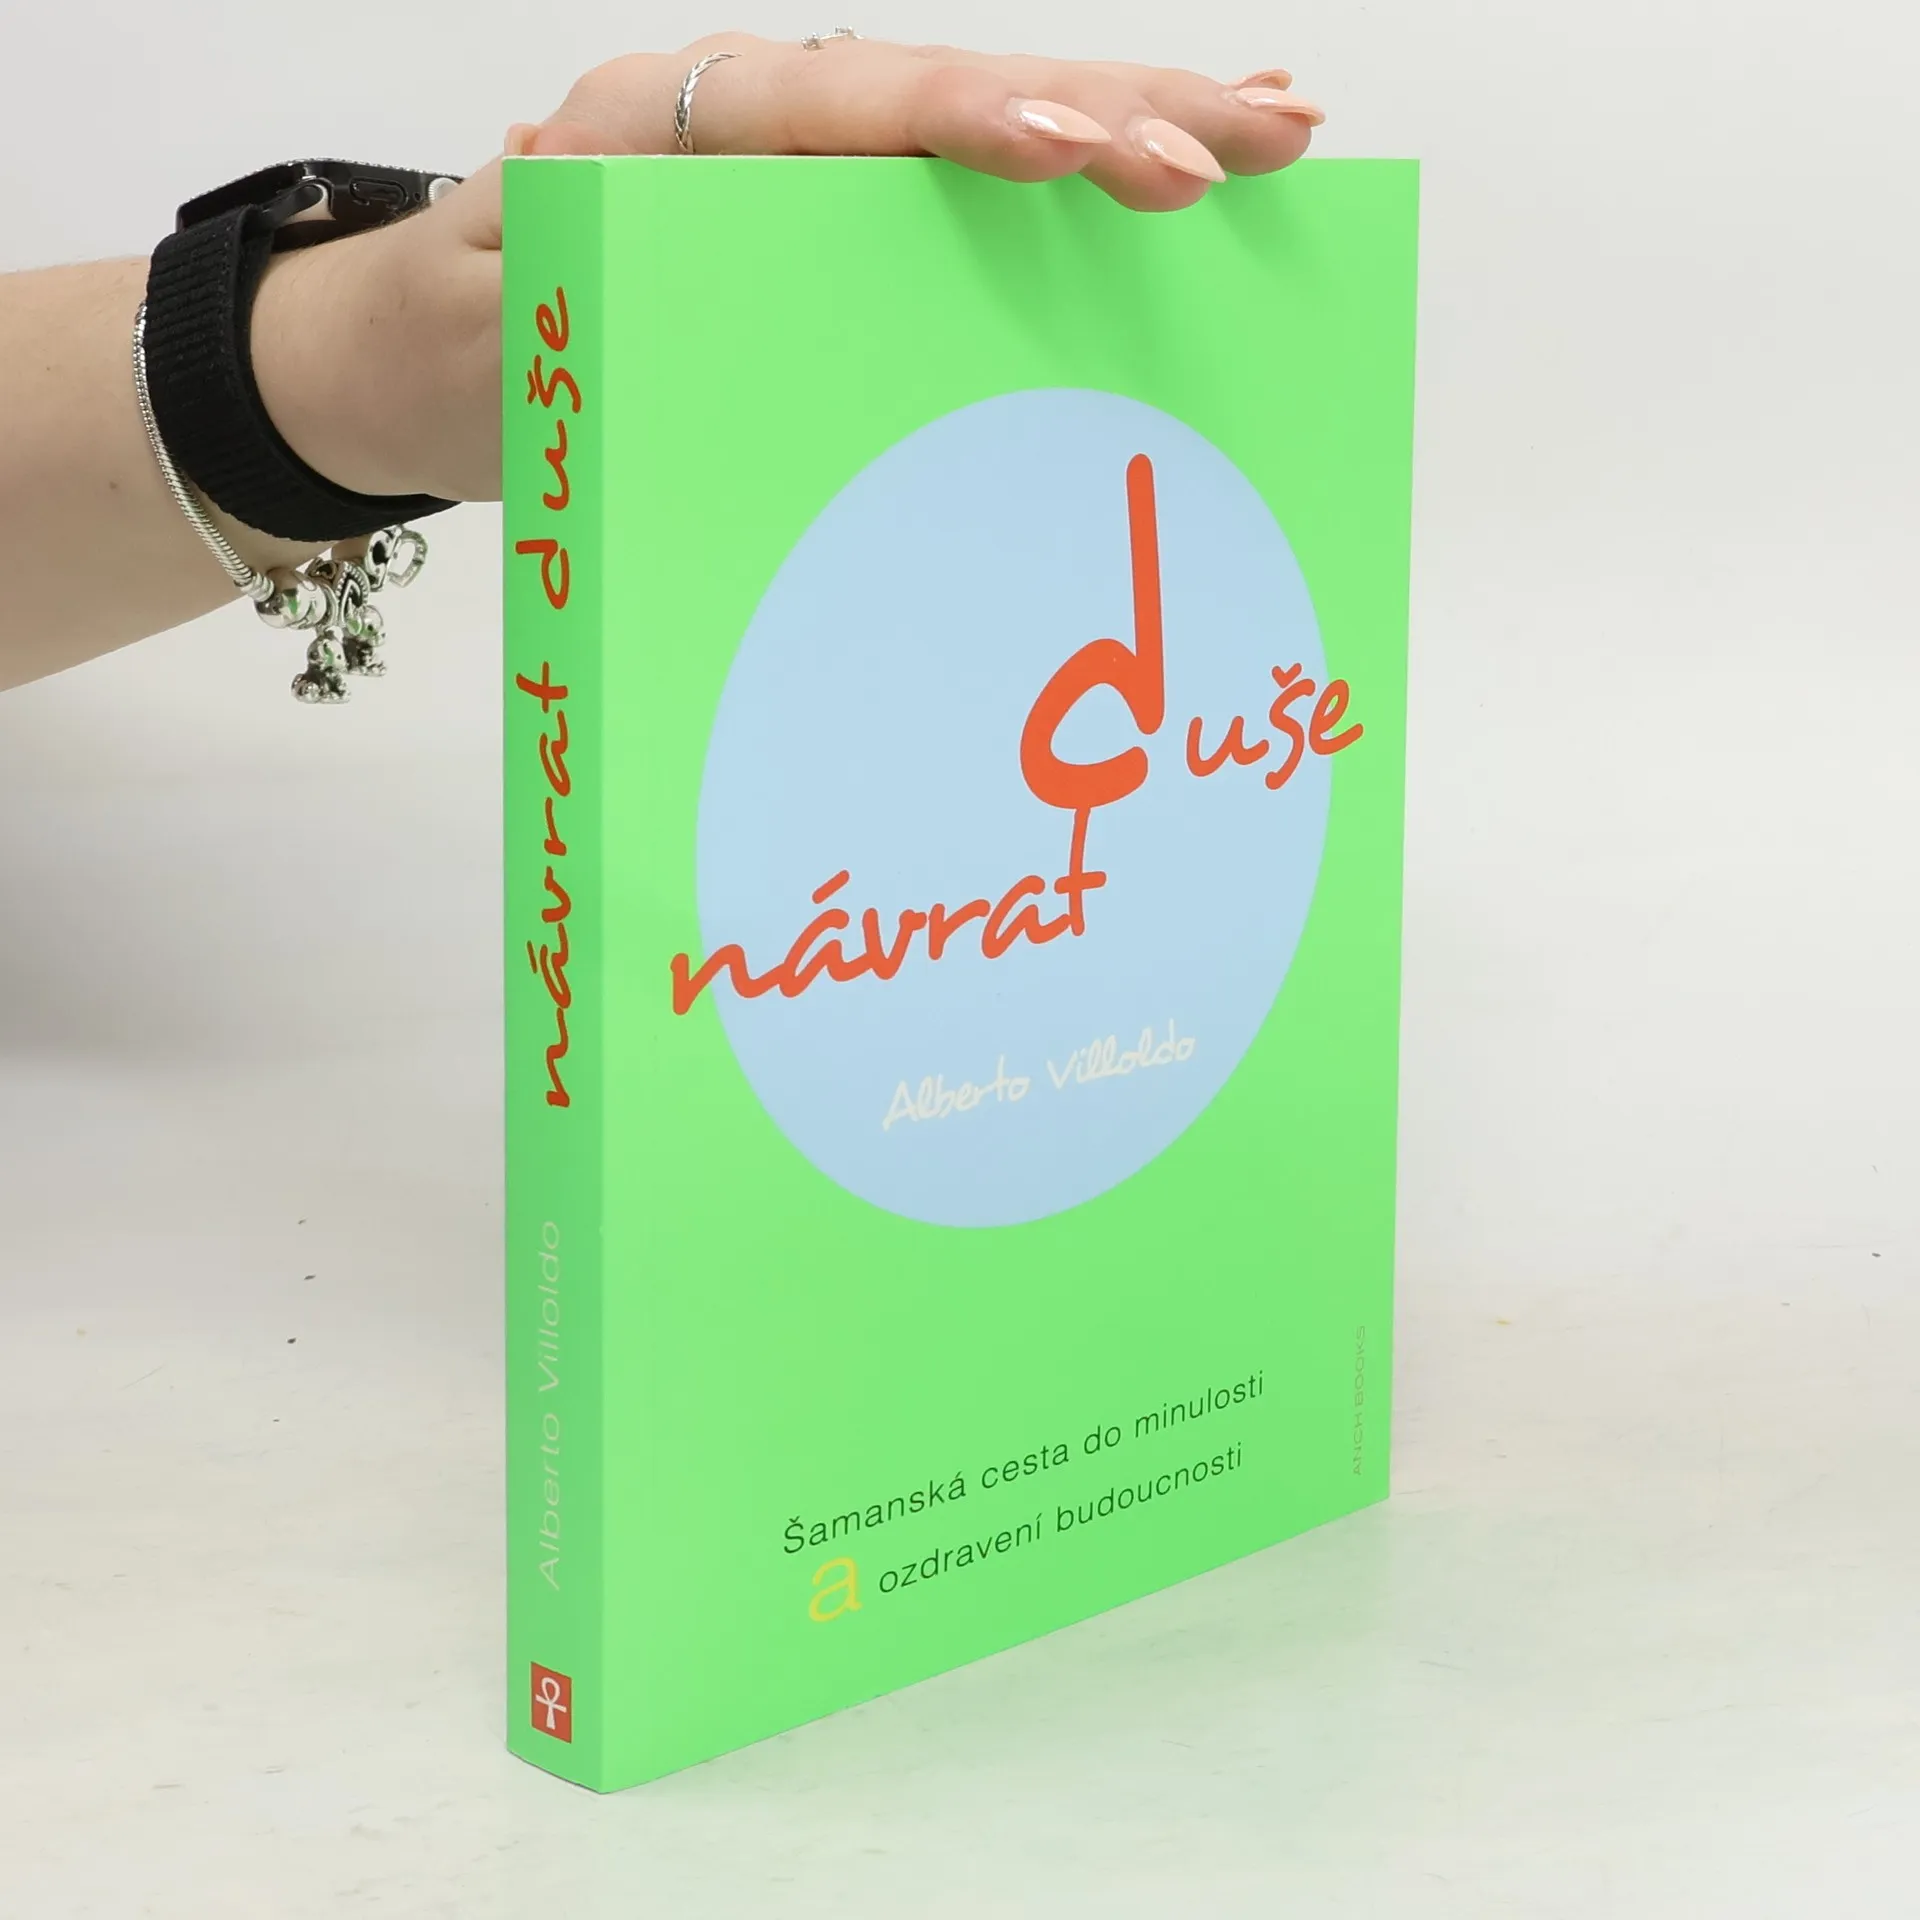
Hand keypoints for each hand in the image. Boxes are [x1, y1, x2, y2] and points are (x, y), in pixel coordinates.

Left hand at [250, 35, 1322, 507]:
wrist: (428, 360)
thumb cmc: (467, 343)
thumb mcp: (495, 326)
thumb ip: (574, 291)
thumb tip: (698, 288)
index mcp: (674, 129)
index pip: (845, 105)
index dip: (972, 123)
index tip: (1088, 149)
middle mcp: (759, 128)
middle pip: (954, 94)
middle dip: (1115, 110)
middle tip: (1263, 138)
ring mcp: (810, 176)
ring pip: (983, 136)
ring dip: (1132, 127)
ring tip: (1272, 130)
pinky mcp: (837, 230)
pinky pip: (964, 201)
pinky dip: (1073, 181)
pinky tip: (1172, 170)